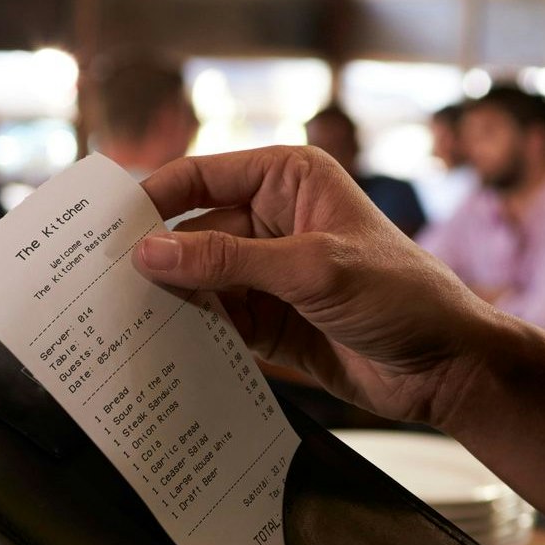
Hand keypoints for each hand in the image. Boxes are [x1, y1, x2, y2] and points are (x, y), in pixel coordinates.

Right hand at [136, 147, 512, 427]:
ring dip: (167, 298)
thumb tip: (152, 252)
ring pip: (198, 278)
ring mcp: (269, 271)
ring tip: (114, 317)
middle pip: (191, 230)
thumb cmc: (404, 296)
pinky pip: (215, 319)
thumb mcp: (313, 269)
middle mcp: (274, 217)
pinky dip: (189, 330)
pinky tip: (156, 343)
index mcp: (289, 177)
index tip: (102, 227)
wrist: (448, 367)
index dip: (151, 199)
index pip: (201, 176)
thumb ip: (229, 259)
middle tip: (96, 281)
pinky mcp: (269, 319)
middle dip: (153, 257)